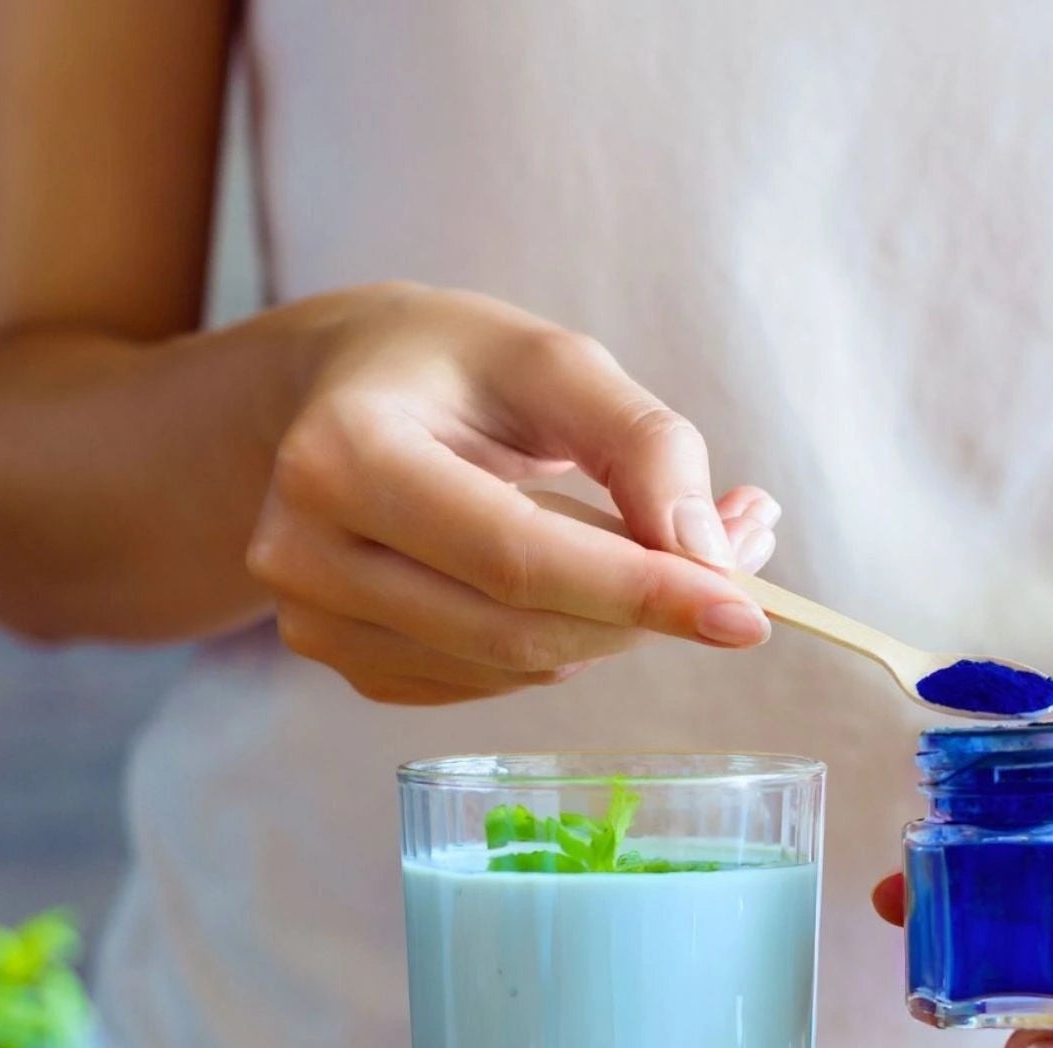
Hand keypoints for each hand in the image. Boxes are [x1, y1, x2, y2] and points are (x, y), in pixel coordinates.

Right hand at [246, 283, 776, 704]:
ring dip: (611, 626)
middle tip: (733, 562)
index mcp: (340, 456)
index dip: (638, 591)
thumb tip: (709, 558)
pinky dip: (560, 640)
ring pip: (512, 667)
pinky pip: (489, 682)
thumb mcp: (550, 360)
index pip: (514, 557)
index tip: (747, 612)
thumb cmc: (446, 367)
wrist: (333, 399)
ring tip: (659, 552)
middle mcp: (305, 554)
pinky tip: (577, 582)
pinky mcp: (348, 663)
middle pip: (516, 629)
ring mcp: (316, 623)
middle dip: (641, 610)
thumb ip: (641, 443)